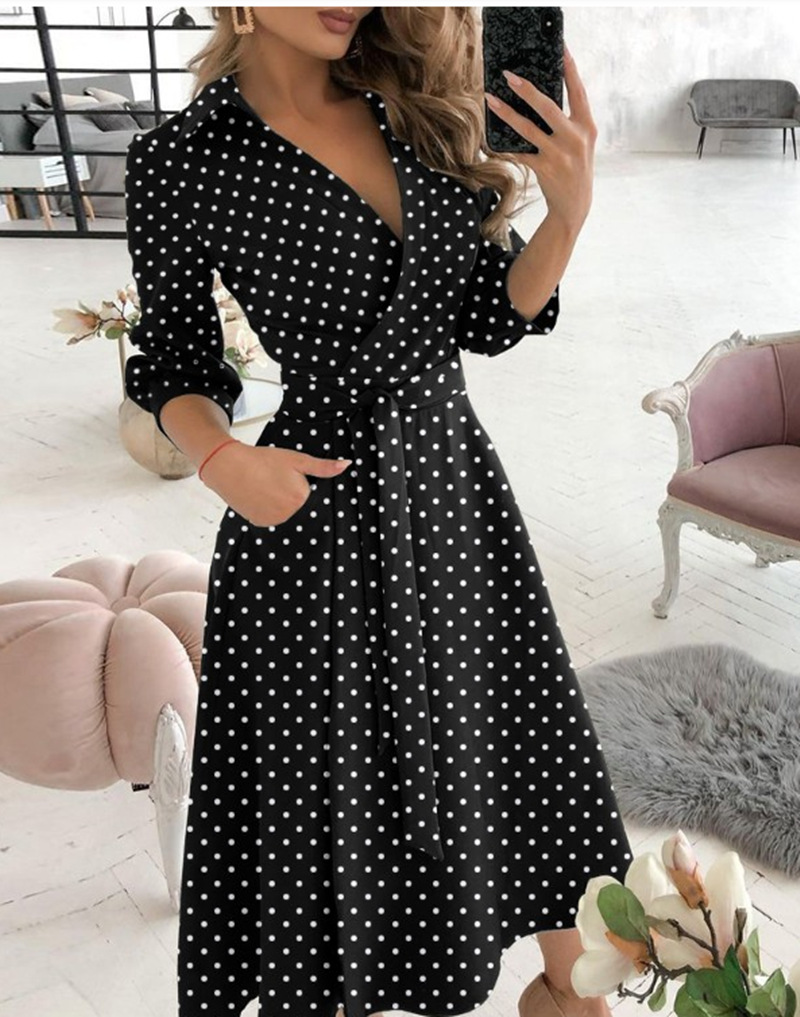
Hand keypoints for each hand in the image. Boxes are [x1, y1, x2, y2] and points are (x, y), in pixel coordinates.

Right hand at [200, 440, 351, 526]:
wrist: (229, 466)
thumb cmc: (263, 460)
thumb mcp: (296, 459)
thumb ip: (323, 466)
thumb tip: (347, 465)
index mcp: (301, 498)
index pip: (312, 497)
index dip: (304, 486)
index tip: (293, 479)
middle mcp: (289, 514)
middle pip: (300, 507)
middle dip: (293, 496)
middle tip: (278, 482)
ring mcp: (274, 520)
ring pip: (287, 514)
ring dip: (282, 504)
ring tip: (269, 487)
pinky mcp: (260, 523)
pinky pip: (273, 519)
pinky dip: (270, 510)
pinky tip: (261, 497)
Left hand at [485, 44, 596, 227]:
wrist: (574, 206)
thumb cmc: (575, 168)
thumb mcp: (581, 142)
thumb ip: (569, 121)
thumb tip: (541, 96)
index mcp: (587, 126)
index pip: (578, 91)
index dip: (569, 68)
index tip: (561, 47)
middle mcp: (575, 138)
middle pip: (548, 106)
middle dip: (526, 89)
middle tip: (508, 76)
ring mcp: (560, 154)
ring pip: (528, 128)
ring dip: (506, 113)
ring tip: (490, 99)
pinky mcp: (544, 169)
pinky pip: (519, 152)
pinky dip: (504, 144)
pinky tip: (492, 136)